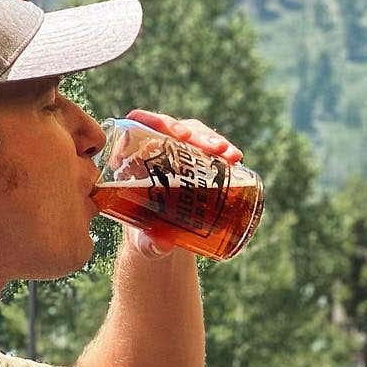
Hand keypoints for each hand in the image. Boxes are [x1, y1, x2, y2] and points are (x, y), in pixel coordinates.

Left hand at [121, 109, 242, 257]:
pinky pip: (209, 149)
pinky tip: (236, 158)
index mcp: (131, 159)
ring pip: (195, 134)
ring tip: (231, 156)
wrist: (162, 239)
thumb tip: (163, 245)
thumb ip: (148, 244)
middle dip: (196, 134)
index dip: (155, 120)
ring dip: (213, 140)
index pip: (138, 124)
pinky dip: (223, 151)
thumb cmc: (144, 236)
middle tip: (213, 148)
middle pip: (173, 127)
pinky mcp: (196, 161)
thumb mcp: (143, 240)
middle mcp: (154, 149)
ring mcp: (177, 153)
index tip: (178, 134)